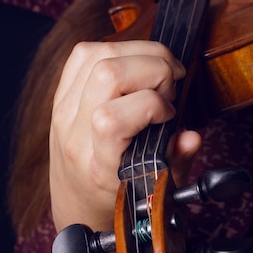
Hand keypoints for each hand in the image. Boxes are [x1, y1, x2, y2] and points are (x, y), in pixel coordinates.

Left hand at [49, 40, 200, 236]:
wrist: (77, 203)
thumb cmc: (119, 195)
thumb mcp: (156, 189)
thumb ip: (176, 162)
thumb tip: (191, 136)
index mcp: (99, 165)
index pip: (113, 118)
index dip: (153, 105)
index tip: (169, 115)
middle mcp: (74, 135)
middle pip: (107, 73)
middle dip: (154, 67)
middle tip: (169, 86)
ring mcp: (63, 111)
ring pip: (96, 55)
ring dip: (138, 52)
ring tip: (157, 72)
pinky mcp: (60, 96)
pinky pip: (83, 54)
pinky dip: (116, 50)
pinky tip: (134, 66)